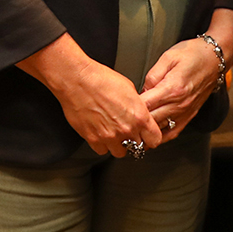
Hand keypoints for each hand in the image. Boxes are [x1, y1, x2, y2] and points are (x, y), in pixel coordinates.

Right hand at [22, 35, 162, 156]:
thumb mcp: (129, 88)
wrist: (78, 80)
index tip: (146, 136)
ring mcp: (109, 136)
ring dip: (117, 144)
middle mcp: (126, 129)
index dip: (150, 138)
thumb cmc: (101, 79)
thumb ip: (137, 106)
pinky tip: (99, 132)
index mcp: (139, 116)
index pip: (154, 139)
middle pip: (138, 148)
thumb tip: (138, 113)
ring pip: (119, 152)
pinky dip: (101, 144)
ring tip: (111, 131)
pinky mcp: (93, 139)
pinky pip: (101, 150)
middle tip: (126, 130)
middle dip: (133, 140)